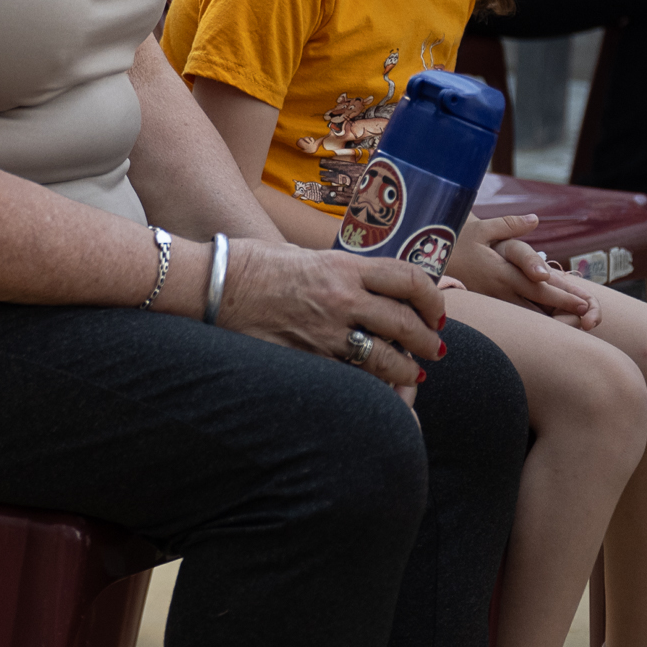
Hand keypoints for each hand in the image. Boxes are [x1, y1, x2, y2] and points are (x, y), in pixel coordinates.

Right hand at [213, 237, 446, 389]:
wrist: (211, 284)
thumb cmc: (252, 264)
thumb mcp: (303, 255)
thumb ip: (338, 271)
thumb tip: (364, 285)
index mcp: (343, 266)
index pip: (409, 280)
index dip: (433, 298)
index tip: (435, 312)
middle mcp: (341, 298)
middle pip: (405, 322)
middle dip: (428, 340)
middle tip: (434, 349)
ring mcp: (324, 332)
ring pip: (385, 358)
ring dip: (406, 369)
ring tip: (413, 374)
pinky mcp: (306, 358)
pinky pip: (351, 377)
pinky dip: (370, 386)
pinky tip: (377, 390)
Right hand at [450, 214, 598, 328]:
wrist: (424, 254)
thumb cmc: (454, 238)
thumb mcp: (480, 227)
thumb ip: (510, 225)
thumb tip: (535, 219)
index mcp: (500, 272)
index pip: (538, 288)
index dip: (562, 296)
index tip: (584, 302)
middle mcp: (497, 290)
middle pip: (536, 305)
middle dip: (563, 310)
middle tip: (588, 316)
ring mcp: (490, 299)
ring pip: (524, 316)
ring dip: (548, 320)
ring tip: (571, 324)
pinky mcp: (485, 303)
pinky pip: (510, 316)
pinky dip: (529, 321)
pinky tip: (542, 325)